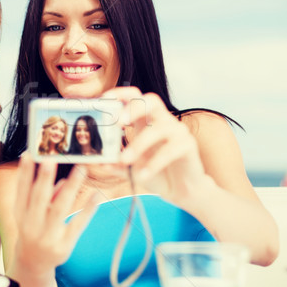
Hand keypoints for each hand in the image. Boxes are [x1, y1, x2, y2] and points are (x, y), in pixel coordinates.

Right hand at [13, 153, 97, 273]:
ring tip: (81, 169)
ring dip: (71, 187)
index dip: (24, 173)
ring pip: (60, 208)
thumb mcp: (31, 214)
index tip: (28, 154)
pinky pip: (78, 224)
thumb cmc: (34, 230)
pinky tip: (95, 195)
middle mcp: (32, 225)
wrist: (33, 264)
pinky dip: (87, 210)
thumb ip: (46, 196)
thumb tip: (64, 181)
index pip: (22, 190)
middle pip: (39, 198)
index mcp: (21, 214)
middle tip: (51, 159)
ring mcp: (48, 236)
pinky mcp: (64, 245)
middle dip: (44, 178)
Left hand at [107, 87, 206, 205]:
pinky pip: (171, 150)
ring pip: (159, 128)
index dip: (119, 95)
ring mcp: (177, 132)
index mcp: (145, 121)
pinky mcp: (188, 146)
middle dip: (133, 108)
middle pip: (151, 101)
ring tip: (125, 160)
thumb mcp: (130, 169)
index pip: (135, 97)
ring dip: (139, 144)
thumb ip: (115, 164)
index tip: (103, 101)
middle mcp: (162, 121)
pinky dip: (155, 163)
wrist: (181, 191)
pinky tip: (143, 174)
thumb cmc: (155, 173)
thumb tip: (98, 162)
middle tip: (117, 122)